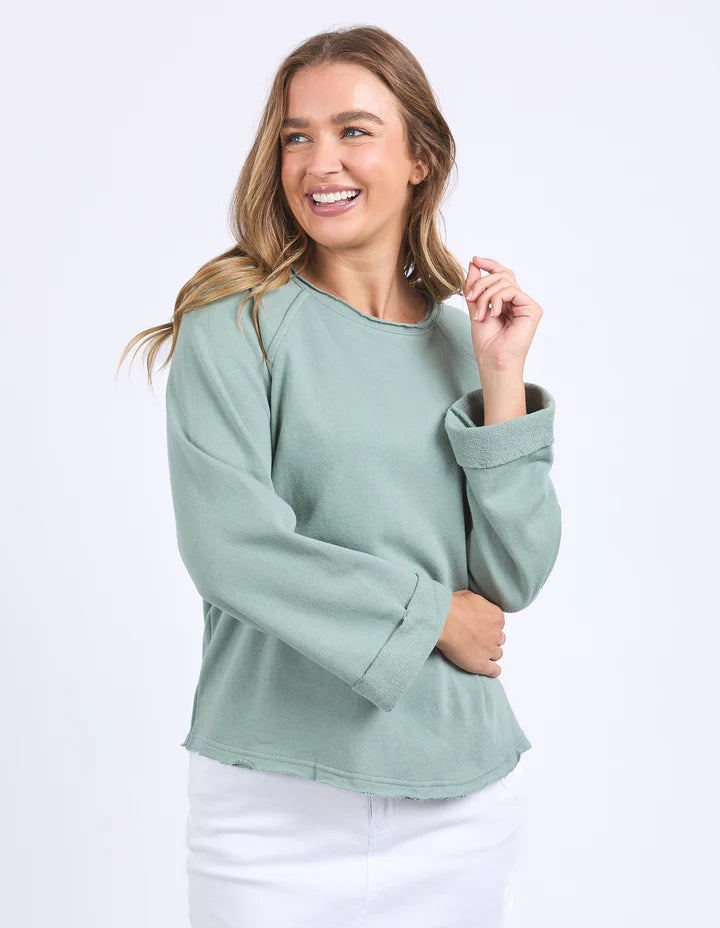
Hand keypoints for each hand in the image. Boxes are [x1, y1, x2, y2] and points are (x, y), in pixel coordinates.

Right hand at [436, 590, 506, 676]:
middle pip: (499, 639)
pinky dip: (493, 670)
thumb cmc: (452, 607)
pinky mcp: (481, 664)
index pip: (499, 623)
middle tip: (478, 639)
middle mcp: (496, 633)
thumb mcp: (468, 596)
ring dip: (490, 653)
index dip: (489, 625)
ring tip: (479, 652)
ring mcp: (490, 649)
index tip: (480, 626)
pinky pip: (494, 670)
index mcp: (496, 616)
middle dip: (491, 639)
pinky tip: (489, 669)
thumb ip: (478, 603)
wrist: (443, 621)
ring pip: (497, 654)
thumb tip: (475, 605)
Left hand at [463, 256, 543, 372]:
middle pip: (502, 275)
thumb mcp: (475, 307)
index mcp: (507, 300)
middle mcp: (519, 301)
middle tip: (470, 297)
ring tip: (480, 313)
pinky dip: (497, 299)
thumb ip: (475, 286)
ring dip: (486, 295)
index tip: (475, 260)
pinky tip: (493, 314)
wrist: (493, 360)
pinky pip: (512, 291)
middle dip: (482, 283)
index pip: (502, 274)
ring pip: (505, 281)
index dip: (489, 264)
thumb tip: (474, 263)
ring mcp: (526, 304)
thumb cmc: (486, 341)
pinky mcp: (533, 309)